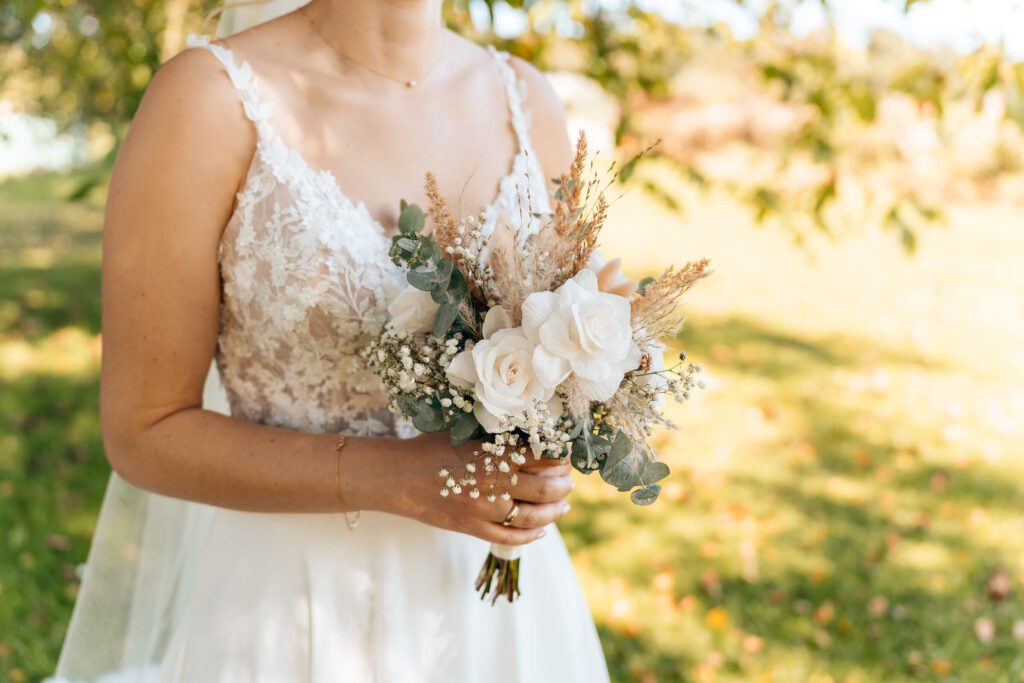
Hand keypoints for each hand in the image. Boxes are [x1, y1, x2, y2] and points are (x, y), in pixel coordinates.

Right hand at [384, 432, 573, 545]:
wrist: (398, 476)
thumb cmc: (431, 448)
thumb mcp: (465, 431)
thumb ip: (497, 437)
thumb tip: (531, 435)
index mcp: (494, 453)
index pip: (544, 456)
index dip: (561, 457)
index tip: (566, 455)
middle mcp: (494, 482)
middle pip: (546, 489)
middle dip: (564, 485)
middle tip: (569, 481)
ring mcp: (484, 509)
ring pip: (534, 516)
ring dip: (555, 511)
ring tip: (563, 505)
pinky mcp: (473, 527)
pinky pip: (511, 537)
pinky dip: (532, 535)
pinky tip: (542, 530)